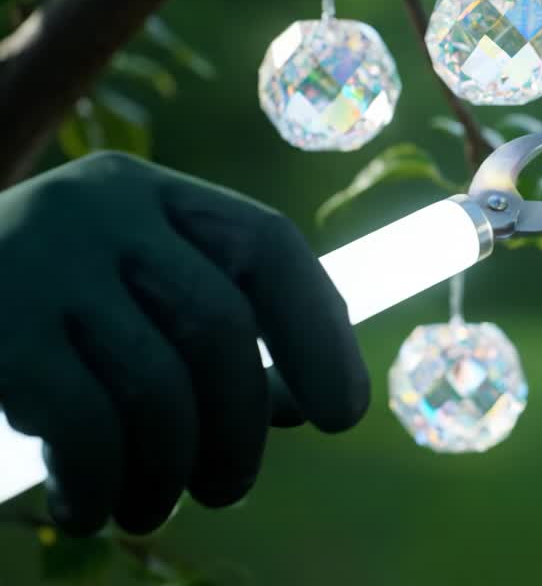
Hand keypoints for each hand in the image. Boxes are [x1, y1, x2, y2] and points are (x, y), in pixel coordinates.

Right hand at [0, 152, 367, 534]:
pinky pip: (86, 423)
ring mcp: (41, 258)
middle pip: (220, 324)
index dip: (321, 333)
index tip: (344, 414)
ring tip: (148, 506)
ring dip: (171, 469)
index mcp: (152, 194)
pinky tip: (91, 508)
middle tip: (228, 488)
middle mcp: (101, 207)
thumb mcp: (128, 301)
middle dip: (239, 427)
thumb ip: (210, 334)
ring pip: (157, 384)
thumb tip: (304, 405)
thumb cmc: (37, 318)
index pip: (269, 246)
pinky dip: (103, 482)